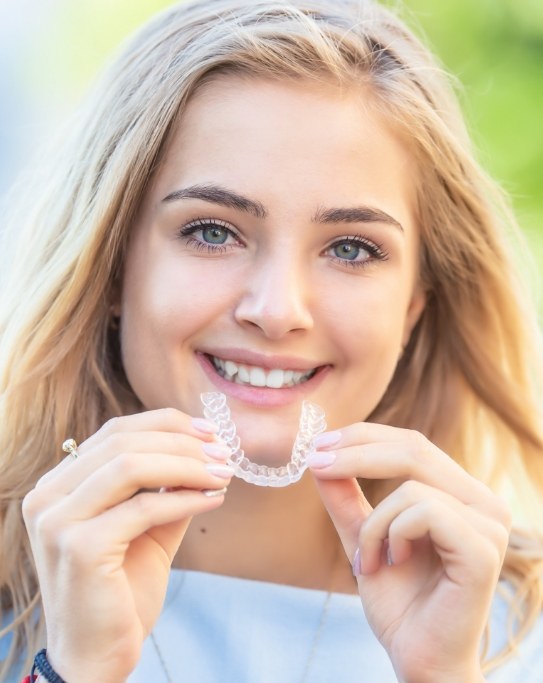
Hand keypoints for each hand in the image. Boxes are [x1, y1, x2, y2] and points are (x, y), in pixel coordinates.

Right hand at [23, 409, 232, 682]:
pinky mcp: (79, 547)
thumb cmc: (121, 591)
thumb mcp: (147, 527)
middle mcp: (47, 496)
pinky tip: (214, 499)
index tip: (210, 431)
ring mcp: (57, 521)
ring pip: (131, 466)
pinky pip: (145, 507)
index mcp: (58, 485)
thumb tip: (207, 450)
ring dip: (188, 465)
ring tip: (223, 473)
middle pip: (123, 442)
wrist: (97, 656)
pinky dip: (186, 498)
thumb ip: (166, 487)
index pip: (115, 432)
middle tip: (224, 453)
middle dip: (183, 443)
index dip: (166, 424)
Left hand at [309, 423, 509, 682]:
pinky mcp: (483, 549)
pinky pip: (424, 511)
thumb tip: (320, 455)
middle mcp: (483, 502)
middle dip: (355, 452)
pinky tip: (393, 563)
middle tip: (316, 463)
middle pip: (413, 448)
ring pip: (411, 485)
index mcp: (461, 494)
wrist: (418, 658)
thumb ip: (346, 498)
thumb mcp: (363, 537)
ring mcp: (489, 524)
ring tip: (368, 560)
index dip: (363, 436)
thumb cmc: (399, 602)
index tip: (319, 444)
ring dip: (373, 523)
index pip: (412, 444)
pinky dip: (392, 534)